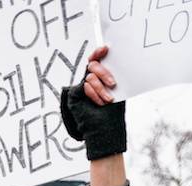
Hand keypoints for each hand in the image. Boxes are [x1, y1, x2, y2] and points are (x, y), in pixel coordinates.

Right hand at [60, 46, 126, 160]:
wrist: (106, 131)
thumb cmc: (113, 114)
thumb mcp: (117, 92)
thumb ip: (112, 77)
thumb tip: (115, 60)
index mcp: (99, 78)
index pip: (96, 61)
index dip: (99, 53)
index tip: (106, 48)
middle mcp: (89, 81)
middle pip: (92, 65)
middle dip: (104, 73)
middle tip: (113, 84)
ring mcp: (81, 88)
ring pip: (90, 76)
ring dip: (101, 88)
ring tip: (108, 100)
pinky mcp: (74, 96)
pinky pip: (84, 86)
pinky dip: (93, 93)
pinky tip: (100, 102)